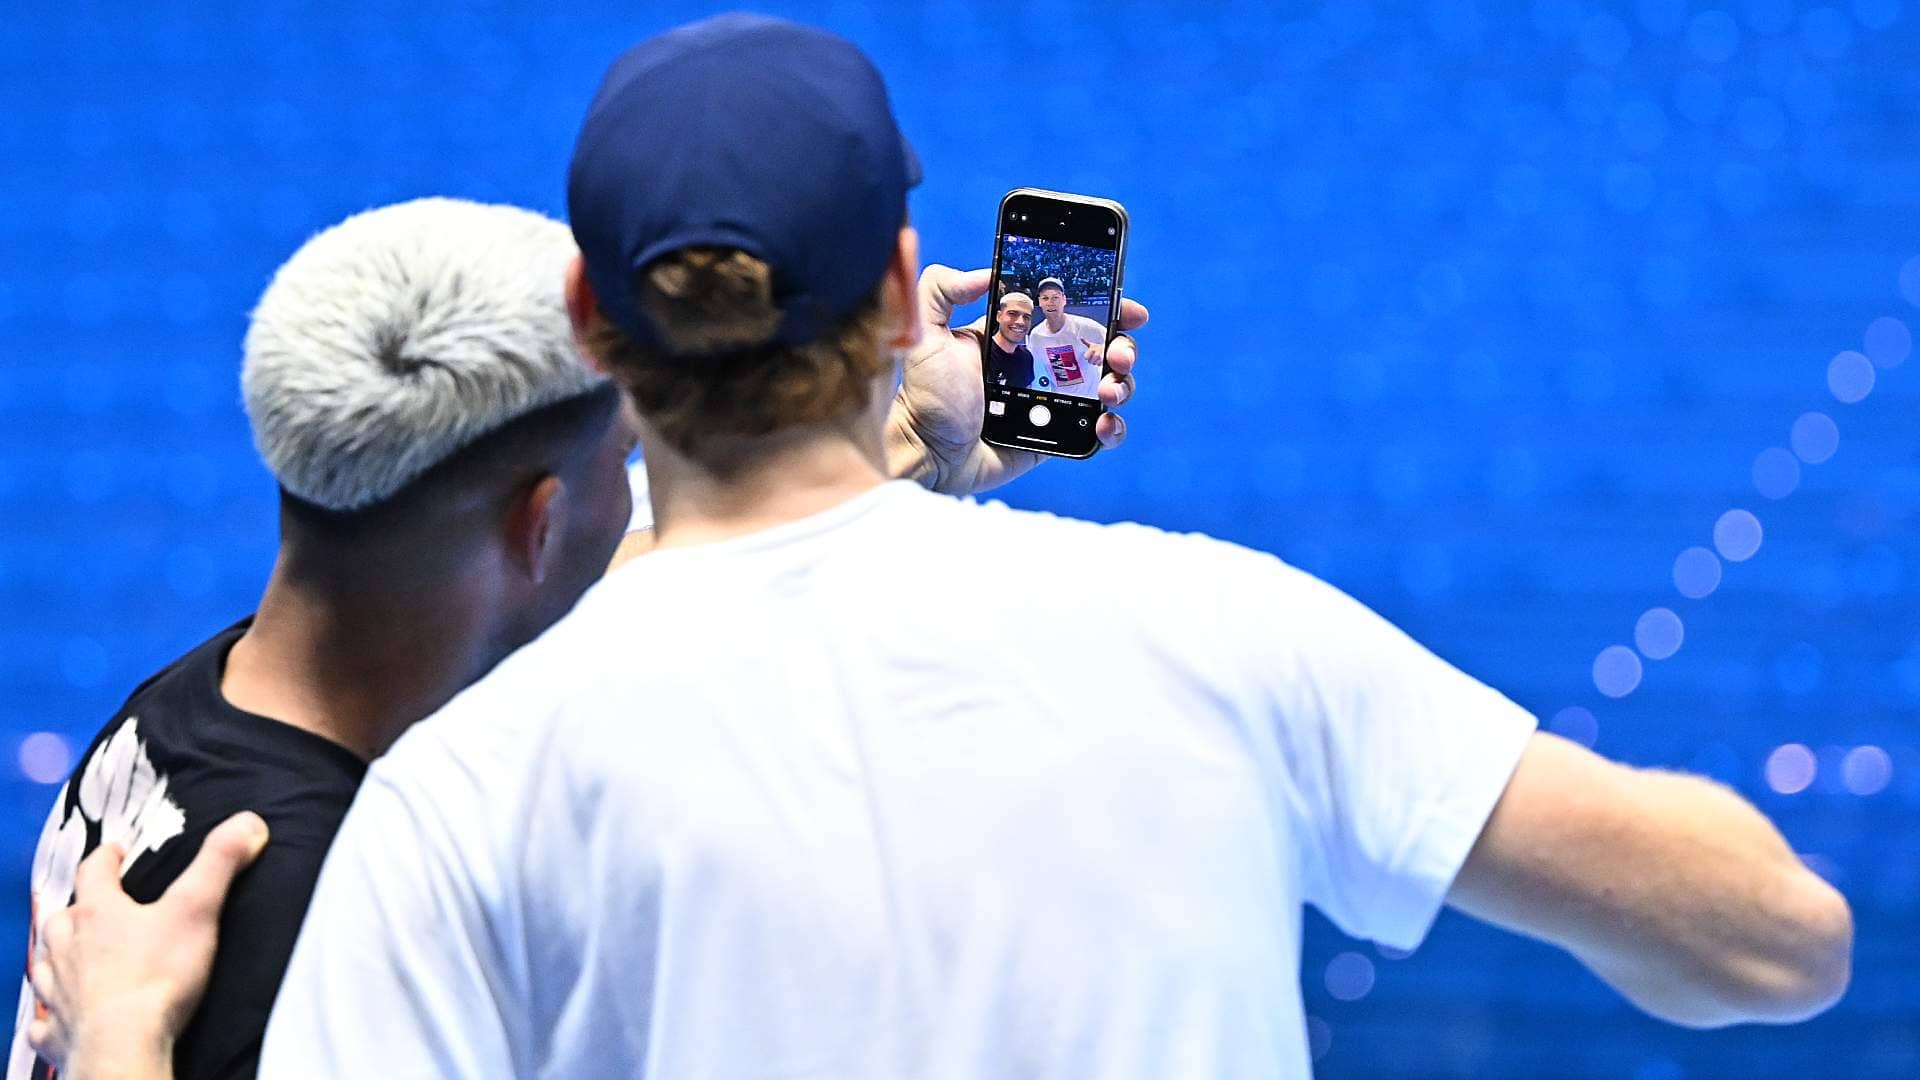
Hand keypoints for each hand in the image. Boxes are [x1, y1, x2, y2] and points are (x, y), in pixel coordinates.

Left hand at [28, 812, 268, 1079]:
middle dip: (77, 910)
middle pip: (61, 918)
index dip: (106, 858)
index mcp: (98, 913)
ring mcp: (57, 991)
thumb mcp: (198, 908)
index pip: (94, 871)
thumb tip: (248, 821)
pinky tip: (61, 1015)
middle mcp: (67, 947)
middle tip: (94, 908)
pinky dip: (51, 1015)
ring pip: (45, 964)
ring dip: (58, 957)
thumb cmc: (159, 974)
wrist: (124, 1044)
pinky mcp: (56, 1031)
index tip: (117, 852)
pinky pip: (43, 1022)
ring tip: (74, 956)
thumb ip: (220, 862)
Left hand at [887, 265, 1146, 494]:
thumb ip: (941, 289)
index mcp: (1018, 337)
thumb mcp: (926, 333)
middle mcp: (1040, 367)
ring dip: (1122, 383)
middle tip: (1117, 354)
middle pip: (1099, 350)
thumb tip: (987, 271)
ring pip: (1107, 387)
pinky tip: (1104, 423)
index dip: (1103, 308)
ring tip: (1109, 390)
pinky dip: (1114, 427)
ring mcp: (1052, 403)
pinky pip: (1098, 431)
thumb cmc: (923, 396)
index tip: (1124, 307)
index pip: (1070, 315)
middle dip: (1121, 346)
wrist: (925, 454)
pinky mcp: (1056, 436)